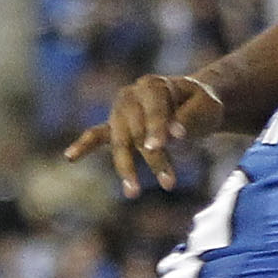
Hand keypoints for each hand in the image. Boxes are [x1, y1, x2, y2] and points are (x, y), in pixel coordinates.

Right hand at [63, 74, 222, 194]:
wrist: (192, 102)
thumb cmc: (201, 104)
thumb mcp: (207, 107)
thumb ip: (190, 119)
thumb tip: (174, 135)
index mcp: (154, 85)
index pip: (154, 108)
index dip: (158, 126)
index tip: (164, 144)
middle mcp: (131, 96)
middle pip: (138, 130)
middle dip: (153, 158)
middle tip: (170, 183)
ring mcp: (120, 111)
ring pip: (121, 141)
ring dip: (127, 167)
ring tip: (133, 193)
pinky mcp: (115, 126)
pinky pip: (97, 135)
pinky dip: (84, 146)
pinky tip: (70, 157)